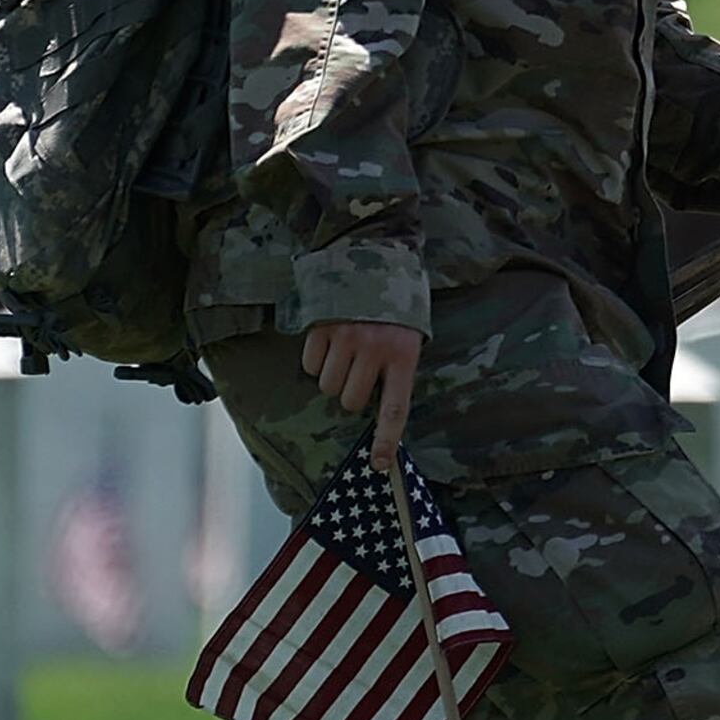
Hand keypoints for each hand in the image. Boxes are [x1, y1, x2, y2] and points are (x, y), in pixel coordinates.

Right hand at [300, 321, 425, 469]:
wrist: (374, 256)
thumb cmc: (396, 307)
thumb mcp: (409, 337)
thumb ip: (395, 371)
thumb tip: (377, 413)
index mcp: (403, 356)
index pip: (395, 409)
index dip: (386, 439)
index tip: (379, 464)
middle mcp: (374, 349)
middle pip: (350, 401)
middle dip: (351, 394)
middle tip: (360, 371)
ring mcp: (346, 338)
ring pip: (327, 385)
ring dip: (333, 376)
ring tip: (346, 352)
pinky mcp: (322, 326)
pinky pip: (310, 364)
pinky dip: (316, 359)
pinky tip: (330, 341)